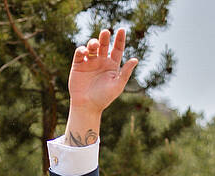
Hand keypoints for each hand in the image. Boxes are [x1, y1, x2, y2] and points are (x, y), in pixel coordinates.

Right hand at [66, 27, 137, 141]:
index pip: (117, 49)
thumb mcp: (117, 85)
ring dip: (93, 43)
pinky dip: (82, 50)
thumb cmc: (104, 98)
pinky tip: (85, 52)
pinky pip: (80, 53)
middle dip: (104, 38)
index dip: (120, 39)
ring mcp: (89, 62)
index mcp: (112, 65)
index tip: (122, 30)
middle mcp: (101, 62)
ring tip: (95, 45)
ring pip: (92, 47)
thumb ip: (125, 72)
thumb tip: (135, 59)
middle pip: (104, 45)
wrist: (87, 106)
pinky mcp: (78, 65)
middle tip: (105, 32)